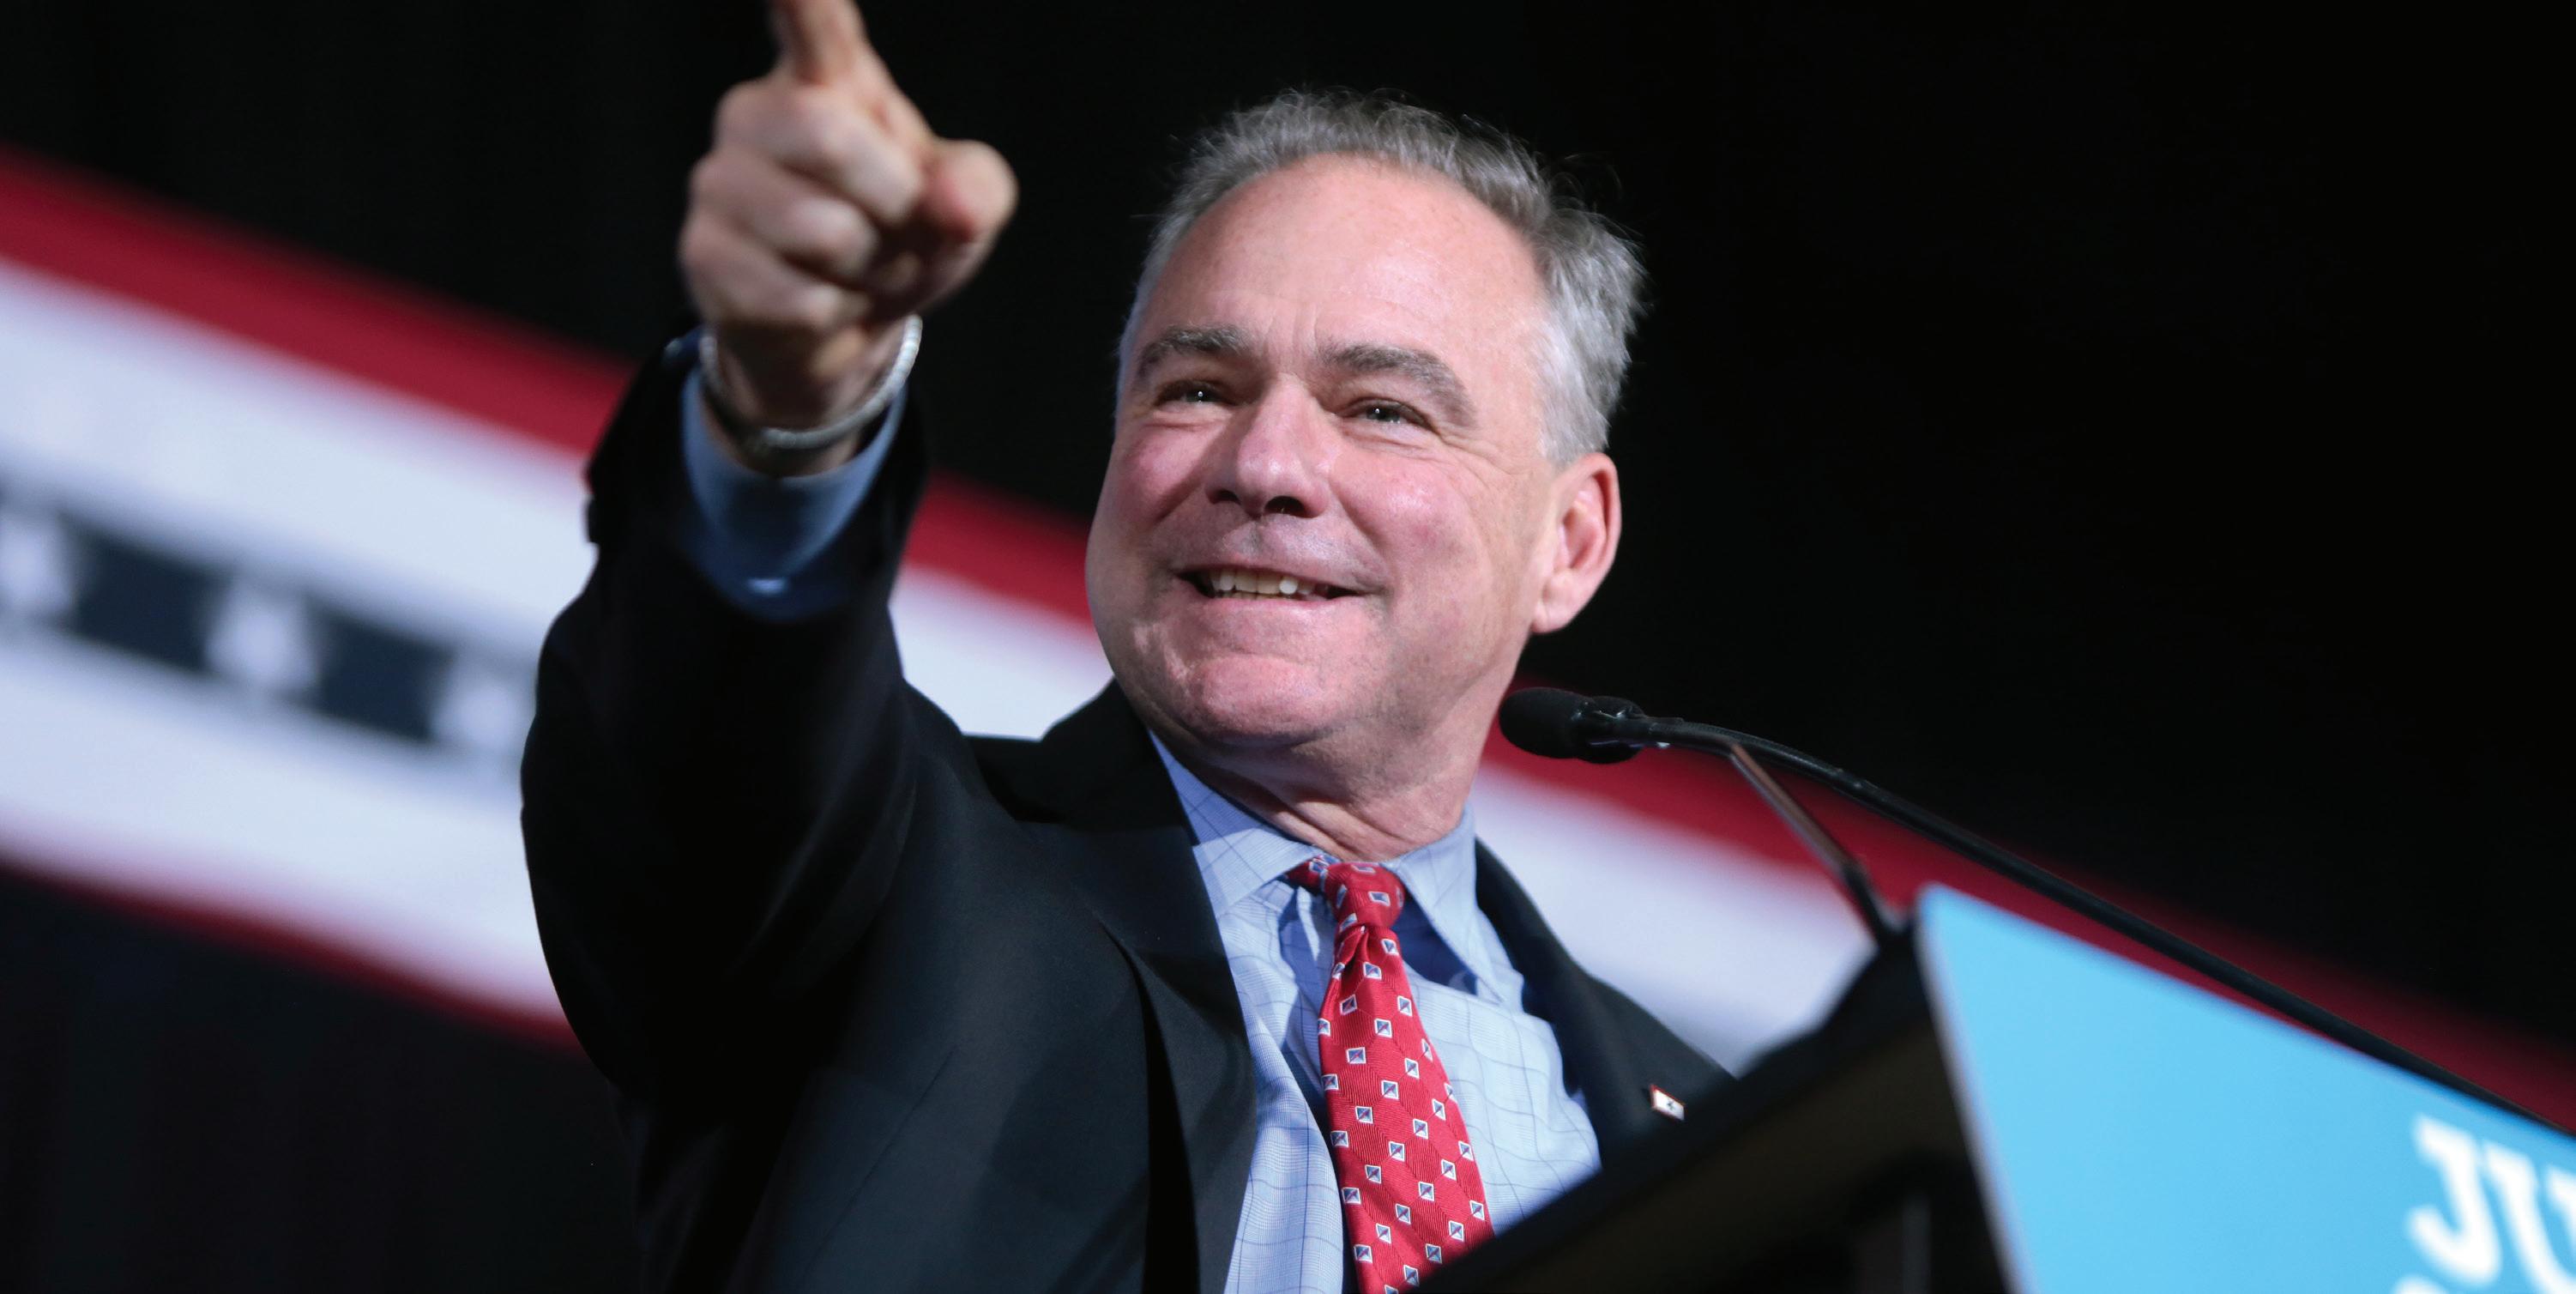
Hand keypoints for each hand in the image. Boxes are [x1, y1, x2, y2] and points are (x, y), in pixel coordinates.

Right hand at [680, 0, 1014, 444]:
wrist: (841, 327)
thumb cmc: (901, 236)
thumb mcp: (963, 208)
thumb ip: (977, 190)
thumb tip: (953, 205)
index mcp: (827, 79)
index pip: (812, 22)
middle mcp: (756, 113)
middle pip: (828, 137)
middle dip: (892, 203)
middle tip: (898, 228)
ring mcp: (719, 183)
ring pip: (820, 230)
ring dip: (871, 269)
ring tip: (860, 267)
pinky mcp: (703, 255)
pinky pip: (801, 297)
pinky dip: (839, 313)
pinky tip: (824, 302)